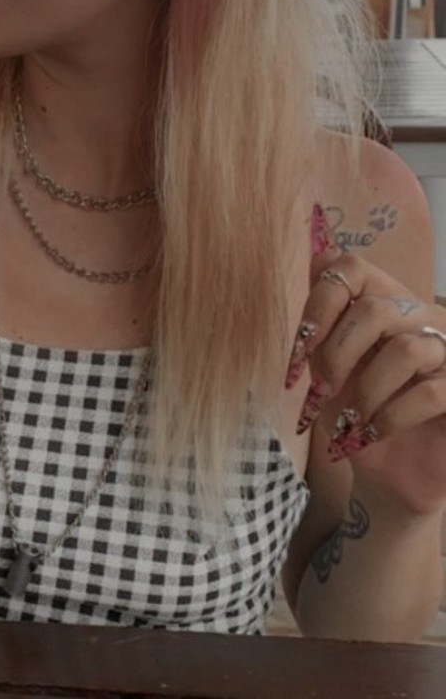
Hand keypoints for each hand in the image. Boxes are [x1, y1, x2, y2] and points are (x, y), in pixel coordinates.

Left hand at [288, 236, 445, 514]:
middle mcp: (420, 316)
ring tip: (350, 419)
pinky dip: (390, 416)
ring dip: (365, 391)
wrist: (386, 471)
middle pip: (375, 309)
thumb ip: (321, 319)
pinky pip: (430, 392)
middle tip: (322, 390)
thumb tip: (313, 257)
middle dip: (337, 354)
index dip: (318, 304)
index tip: (298, 350)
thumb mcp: (325, 363)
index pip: (351, 267)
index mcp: (381, 300)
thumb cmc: (352, 411)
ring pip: (404, 350)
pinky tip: (372, 434)